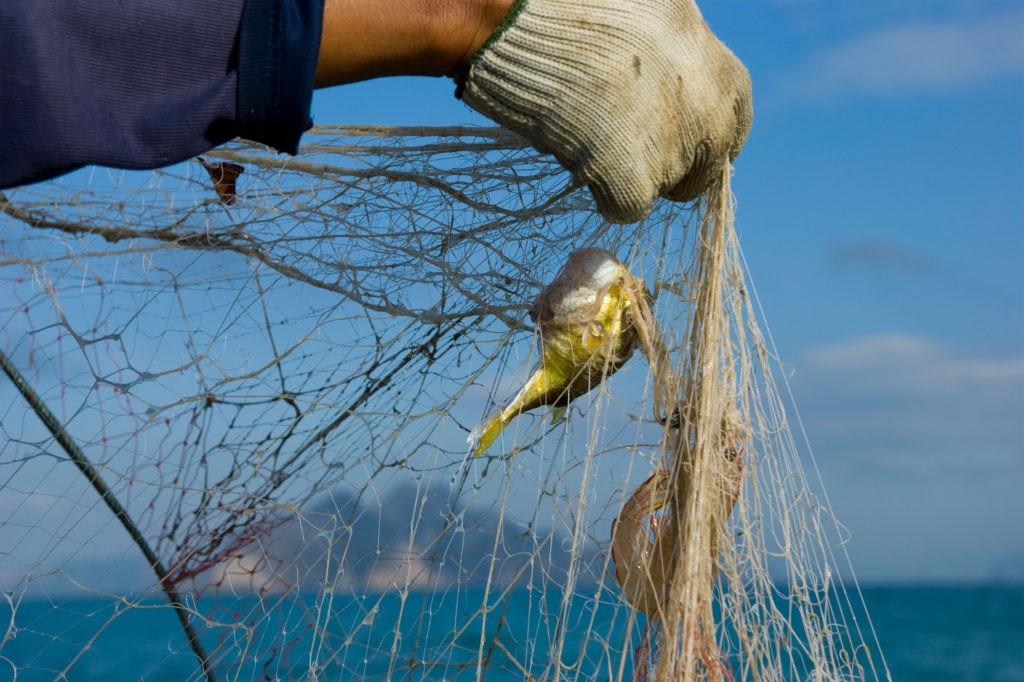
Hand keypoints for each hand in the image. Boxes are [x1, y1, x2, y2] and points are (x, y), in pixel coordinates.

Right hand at [457, 0, 752, 222]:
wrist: (526, 25)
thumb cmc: (585, 8)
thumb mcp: (661, 13)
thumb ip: (685, 51)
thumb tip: (684, 70)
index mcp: (725, 76)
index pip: (734, 128)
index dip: (701, 135)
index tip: (671, 134)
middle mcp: (711, 117)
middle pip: (704, 169)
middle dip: (669, 162)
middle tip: (622, 142)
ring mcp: (675, 155)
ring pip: (664, 189)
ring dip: (632, 174)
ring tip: (592, 136)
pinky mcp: (633, 184)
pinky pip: (627, 209)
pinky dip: (604, 195)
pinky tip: (580, 160)